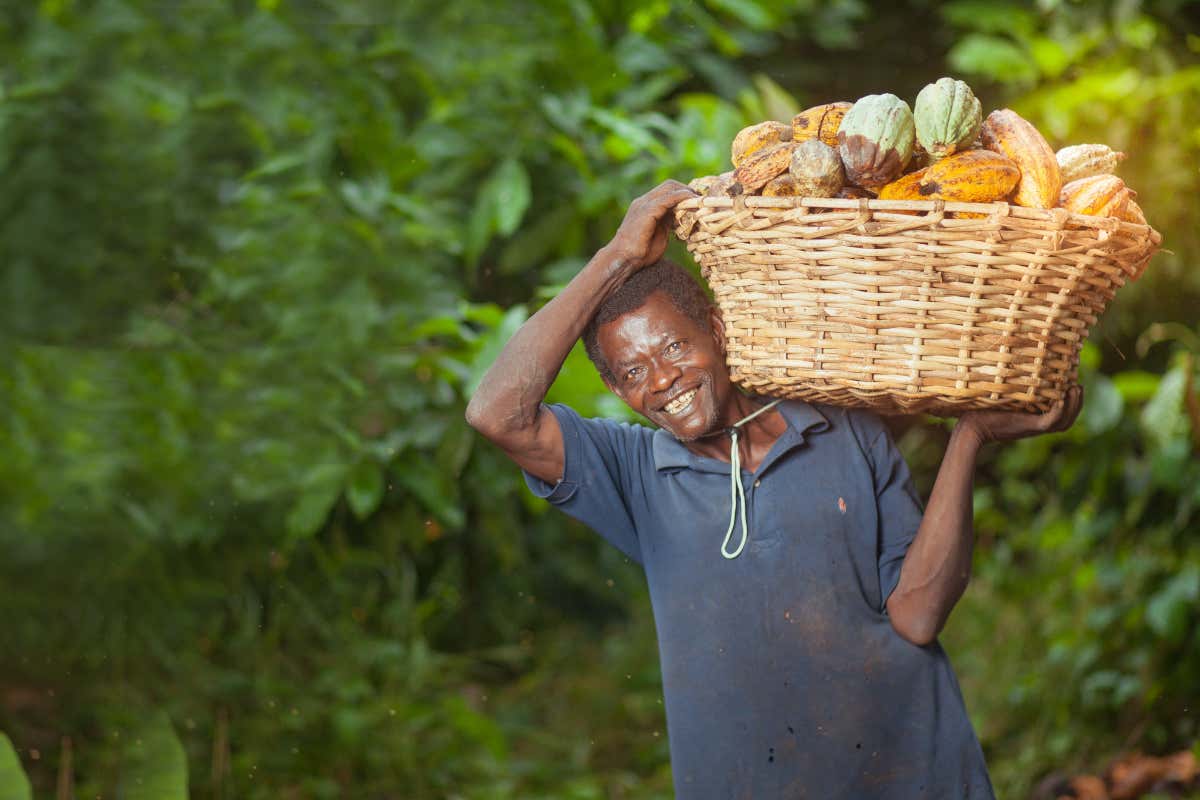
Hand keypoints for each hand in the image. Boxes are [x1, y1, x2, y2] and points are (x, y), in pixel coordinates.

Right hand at [604, 180, 697, 271]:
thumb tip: (681, 218)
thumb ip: (668, 223)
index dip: (683, 192)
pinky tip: (691, 203)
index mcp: (645, 205)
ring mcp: (644, 204)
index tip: (697, 201)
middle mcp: (643, 201)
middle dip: (687, 189)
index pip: (666, 190)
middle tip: (701, 200)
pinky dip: (682, 198)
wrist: (624, 259)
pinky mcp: (647, 211)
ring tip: (700, 201)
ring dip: (687, 192)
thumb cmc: (640, 252)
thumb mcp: (659, 234)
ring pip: (669, 188)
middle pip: (669, 185)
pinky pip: (668, 199)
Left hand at [957, 384, 1083, 445]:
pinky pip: (1051, 421)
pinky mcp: (1028, 427)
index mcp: (1032, 418)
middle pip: (1067, 418)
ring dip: (1074, 406)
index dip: (1070, 400)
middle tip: (1079, 385)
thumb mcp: (1000, 395)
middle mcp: (1035, 424)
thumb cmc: (979, 409)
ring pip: (1064, 421)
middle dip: (1077, 403)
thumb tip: (1007, 360)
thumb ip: (1009, 385)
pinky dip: (1060, 411)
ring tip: (1076, 389)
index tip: (1073, 381)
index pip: (1059, 412)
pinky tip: (1063, 399)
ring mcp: (1032, 427)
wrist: (970, 426)